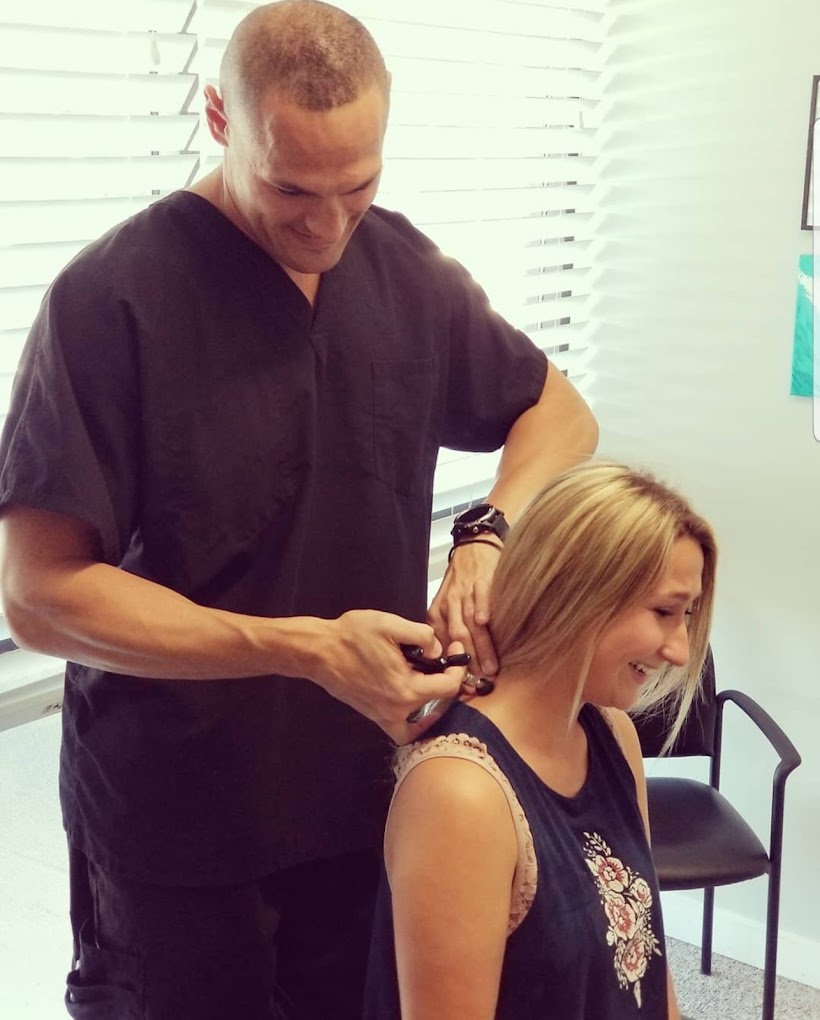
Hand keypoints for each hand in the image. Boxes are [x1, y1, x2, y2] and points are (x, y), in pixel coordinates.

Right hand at [309, 610, 465, 743]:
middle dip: (446, 680)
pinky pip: (402, 729)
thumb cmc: (352, 636)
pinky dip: (413, 720)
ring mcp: (383, 717)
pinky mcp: (373, 716)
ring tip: (432, 682)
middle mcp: (397, 710)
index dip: (458, 666)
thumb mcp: (392, 624)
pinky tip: (412, 695)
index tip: (455, 649)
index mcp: (406, 689)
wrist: (319, 651)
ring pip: (421, 724)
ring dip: (433, 706)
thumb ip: (423, 635)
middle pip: (439, 704)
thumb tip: (437, 650)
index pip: (449, 687)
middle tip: (442, 660)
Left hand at [427, 540, 501, 677]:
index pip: (444, 645)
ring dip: (480, 646)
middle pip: (458, 638)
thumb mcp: (448, 606)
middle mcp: (450, 605)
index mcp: (439, 614)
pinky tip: (487, 621)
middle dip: (469, 663)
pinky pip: (481, 595)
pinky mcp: (481, 580)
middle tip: (478, 684)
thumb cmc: (462, 582)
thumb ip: (448, 630)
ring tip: (490, 668)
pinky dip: (483, 607)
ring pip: (470, 622)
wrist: (473, 548)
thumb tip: (453, 664)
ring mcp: (466, 592)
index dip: (454, 667)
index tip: (463, 687)